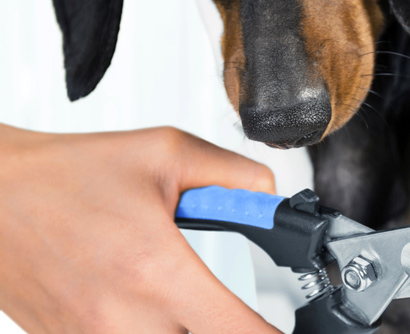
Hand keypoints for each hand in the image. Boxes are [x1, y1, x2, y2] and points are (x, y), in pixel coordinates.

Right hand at [0, 124, 281, 333]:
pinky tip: (144, 304)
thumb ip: (233, 176)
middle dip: (222, 325)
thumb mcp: (165, 153)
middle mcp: (123, 318)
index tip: (284, 327)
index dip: (269, 333)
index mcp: (157, 270)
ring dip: (184, 326)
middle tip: (227, 304)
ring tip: (182, 297)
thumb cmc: (65, 175)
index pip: (237, 331)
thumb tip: (270, 197)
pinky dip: (147, 329)